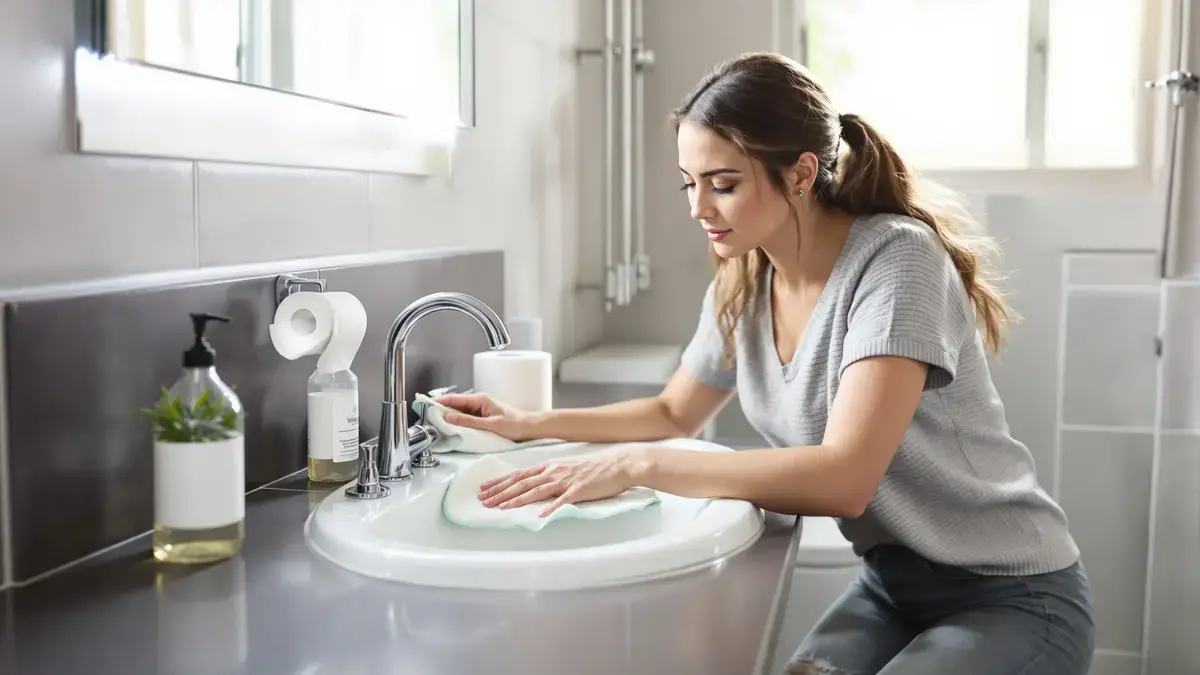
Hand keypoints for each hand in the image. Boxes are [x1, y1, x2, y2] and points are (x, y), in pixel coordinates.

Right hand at [435, 393, 534, 440]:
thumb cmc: (515, 425)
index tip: (423, 405)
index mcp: (479, 400)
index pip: (453, 399)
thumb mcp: (490, 424)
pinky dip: (456, 423)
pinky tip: (449, 430)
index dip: (437, 401)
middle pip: (453, 405)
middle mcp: (478, 403)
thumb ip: (468, 422)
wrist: (529, 428)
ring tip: (433, 425)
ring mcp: (479, 411)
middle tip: (425, 419)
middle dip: (439, 411)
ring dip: (447, 418)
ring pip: (458, 413)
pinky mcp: (481, 419)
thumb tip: (448, 418)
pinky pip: (464, 419)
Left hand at [477, 447, 650, 516]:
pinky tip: (539, 516)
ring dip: (516, 500)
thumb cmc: (594, 468)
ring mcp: (565, 481)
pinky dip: (549, 508)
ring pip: (535, 491)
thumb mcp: (567, 468)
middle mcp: (553, 472)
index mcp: (549, 467)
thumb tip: (534, 487)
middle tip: (483, 501)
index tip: (484, 489)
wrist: (618, 464)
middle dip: (500, 492)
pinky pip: (562, 500)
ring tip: (500, 508)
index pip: (519, 475)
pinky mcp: (579, 490)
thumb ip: (550, 477)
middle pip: (521, 483)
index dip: (500, 482)